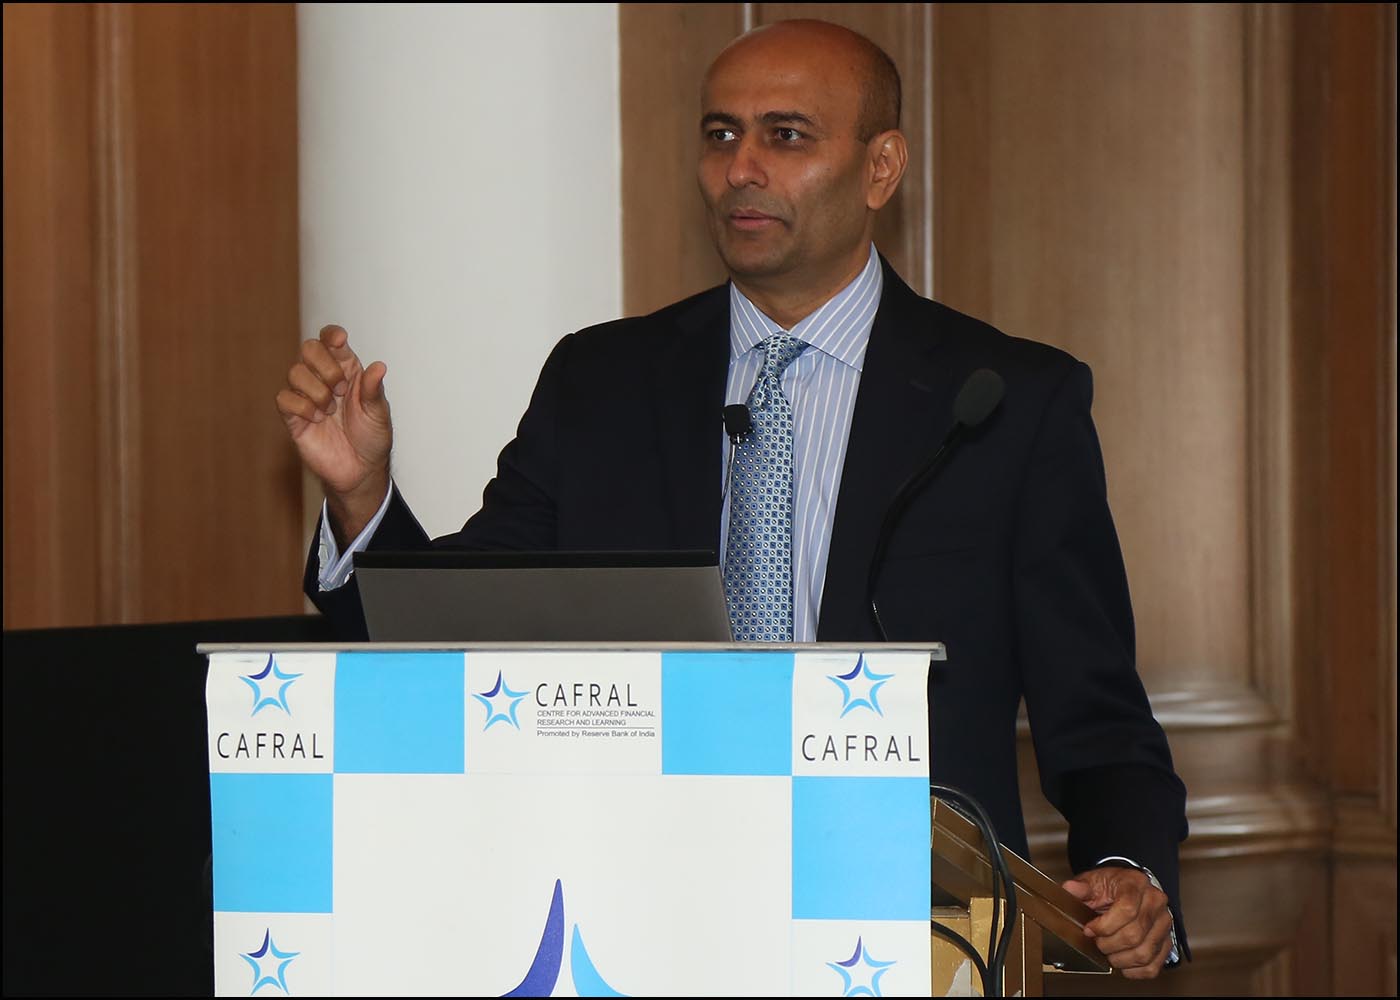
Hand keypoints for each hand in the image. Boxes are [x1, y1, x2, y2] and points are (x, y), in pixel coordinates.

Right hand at [275, 324, 391, 540]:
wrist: (361, 470)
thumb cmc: (372, 438)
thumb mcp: (379, 413)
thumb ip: (374, 389)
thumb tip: (379, 366)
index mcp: (347, 370)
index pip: (330, 339)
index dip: (331, 335)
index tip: (340, 341)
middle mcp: (324, 379)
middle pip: (309, 348)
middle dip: (325, 366)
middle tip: (341, 389)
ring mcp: (307, 397)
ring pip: (294, 372)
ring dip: (316, 390)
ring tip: (331, 410)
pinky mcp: (294, 417)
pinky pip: (284, 398)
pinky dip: (302, 406)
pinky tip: (317, 419)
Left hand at [1062, 866, 1173, 979]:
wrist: (1129, 888)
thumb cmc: (1111, 886)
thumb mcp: (1093, 881)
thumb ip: (1080, 887)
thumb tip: (1070, 888)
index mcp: (1136, 883)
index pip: (1127, 909)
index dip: (1105, 926)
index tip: (1089, 930)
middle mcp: (1155, 902)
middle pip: (1135, 934)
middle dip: (1109, 945)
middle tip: (1097, 944)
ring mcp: (1164, 923)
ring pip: (1144, 953)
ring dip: (1120, 959)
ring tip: (1108, 953)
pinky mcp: (1167, 941)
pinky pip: (1154, 965)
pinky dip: (1135, 971)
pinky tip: (1122, 964)